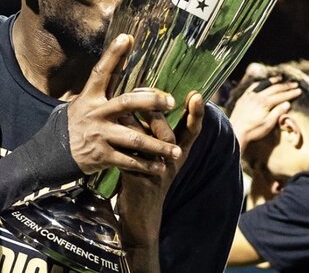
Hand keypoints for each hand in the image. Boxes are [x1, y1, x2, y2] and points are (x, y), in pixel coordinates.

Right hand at [66, 34, 180, 175]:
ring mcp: (98, 135)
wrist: (52, 153)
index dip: (113, 55)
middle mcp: (95, 114)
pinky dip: (146, 165)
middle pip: (127, 103)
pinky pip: (128, 161)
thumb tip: (119, 51)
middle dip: (151, 102)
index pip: (102, 72)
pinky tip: (160, 167)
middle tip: (171, 102)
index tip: (127, 37)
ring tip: (175, 150)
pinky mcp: (101, 156)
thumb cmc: (76, 123)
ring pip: (134, 138)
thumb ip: (103, 85)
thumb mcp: (84, 102)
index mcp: (90, 97)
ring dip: (157, 145)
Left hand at [118, 92, 203, 248]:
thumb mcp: (158, 156)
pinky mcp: (140, 183)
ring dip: (135, 125)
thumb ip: (156, 133)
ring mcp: (157, 174)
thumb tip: (146, 101)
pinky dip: (121, 146)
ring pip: (149, 145)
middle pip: (168, 134)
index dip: (196, 114)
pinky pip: (131, 160)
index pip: (192, 131)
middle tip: (142, 95)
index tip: (197, 95)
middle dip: (155, 113)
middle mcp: (171, 163)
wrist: (140, 214)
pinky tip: (111, 134)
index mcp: (177, 154)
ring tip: (123, 109)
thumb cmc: (146, 177)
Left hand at [230, 78, 300, 149]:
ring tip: (280, 78)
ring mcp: (249, 96)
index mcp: (265, 102)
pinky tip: (263, 83)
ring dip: (272, 81)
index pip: (281, 96)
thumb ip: (278, 112)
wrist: (236, 132)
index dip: (291, 93)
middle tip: (295, 83)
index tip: (299, 90)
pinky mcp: (243, 98)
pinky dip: (260, 83)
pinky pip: (252, 87)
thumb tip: (287, 103)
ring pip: (263, 85)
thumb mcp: (269, 123)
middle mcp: (257, 96)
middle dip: (285, 86)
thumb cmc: (254, 130)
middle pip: (274, 88)